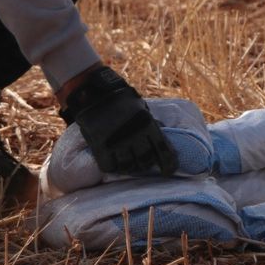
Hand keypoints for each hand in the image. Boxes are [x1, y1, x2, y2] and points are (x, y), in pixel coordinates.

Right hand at [61, 66, 178, 175]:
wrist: (96, 93)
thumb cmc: (122, 100)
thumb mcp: (142, 108)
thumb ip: (152, 124)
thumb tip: (162, 139)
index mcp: (147, 124)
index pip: (163, 151)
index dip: (168, 165)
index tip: (168, 172)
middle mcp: (135, 135)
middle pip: (145, 161)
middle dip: (145, 164)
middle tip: (142, 163)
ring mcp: (117, 142)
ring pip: (128, 166)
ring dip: (130, 167)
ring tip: (128, 164)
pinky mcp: (101, 146)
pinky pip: (110, 166)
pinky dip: (113, 167)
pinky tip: (114, 164)